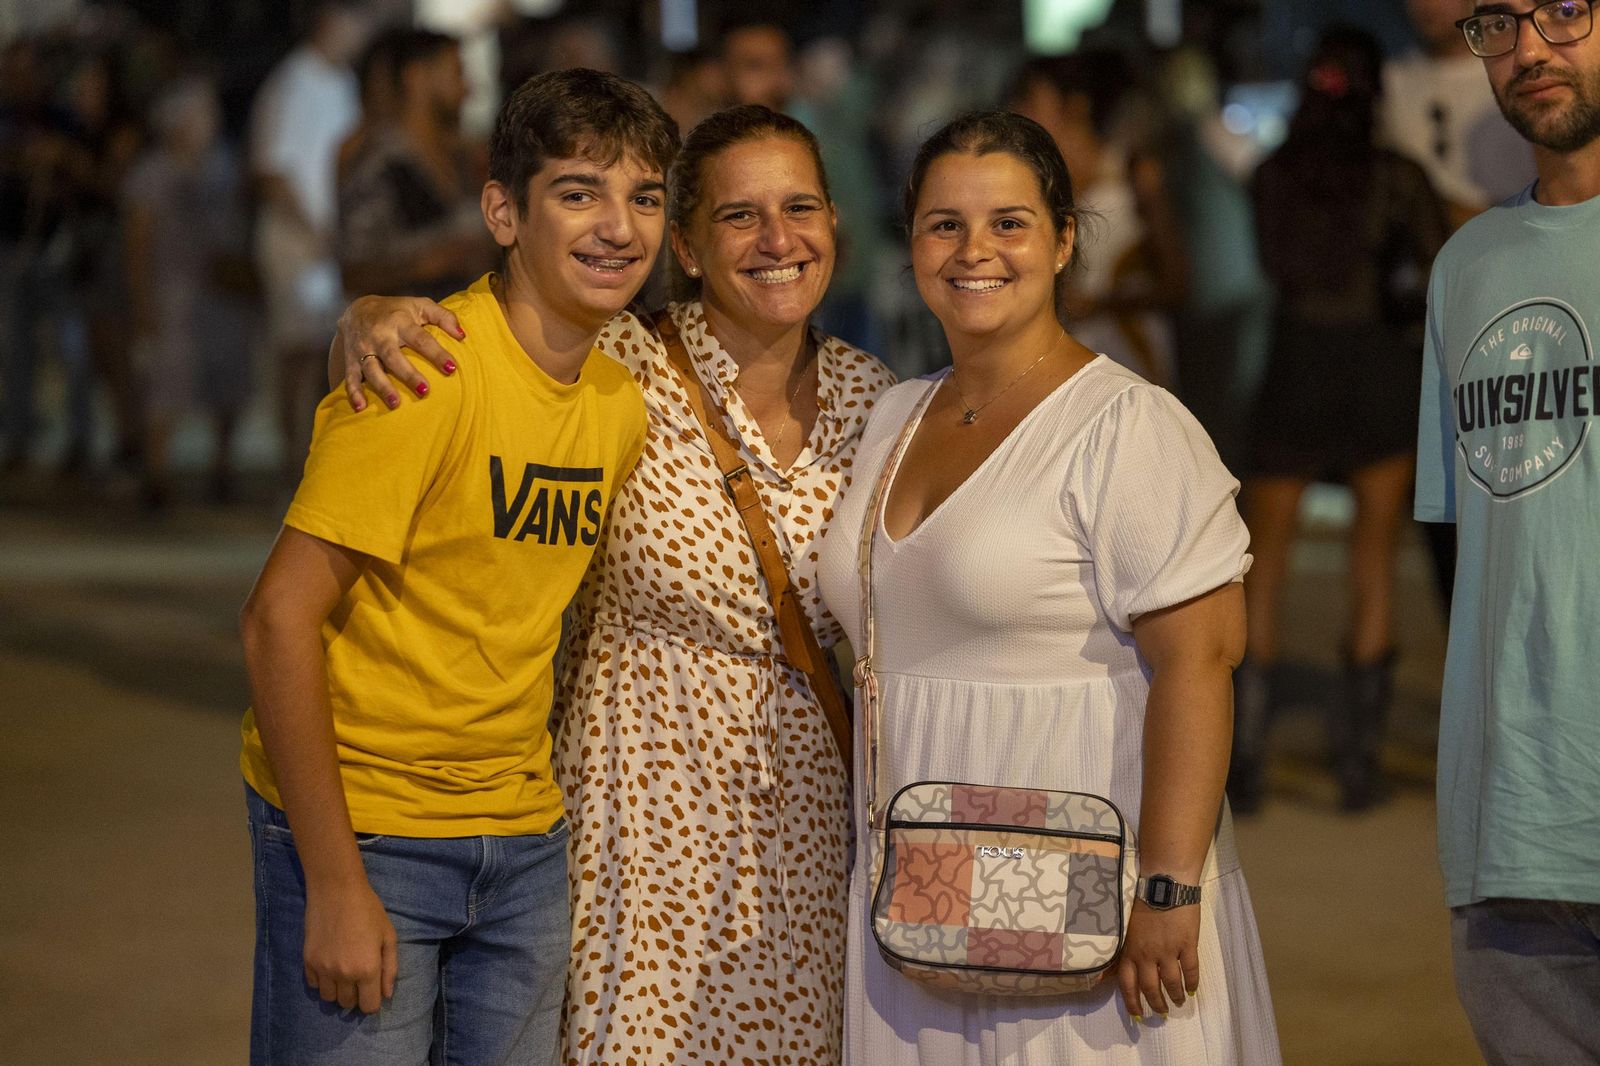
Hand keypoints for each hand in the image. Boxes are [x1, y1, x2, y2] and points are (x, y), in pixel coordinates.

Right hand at [302, 881, 397, 1013]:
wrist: (336, 891)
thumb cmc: (368, 910)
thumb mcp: (388, 936)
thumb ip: (390, 968)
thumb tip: (386, 994)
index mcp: (367, 970)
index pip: (369, 1007)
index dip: (373, 1001)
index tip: (373, 990)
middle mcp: (343, 975)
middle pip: (347, 1004)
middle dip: (356, 996)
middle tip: (360, 977)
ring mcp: (323, 969)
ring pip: (329, 998)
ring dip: (338, 991)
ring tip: (344, 972)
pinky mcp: (307, 961)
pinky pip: (314, 985)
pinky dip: (322, 981)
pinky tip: (329, 965)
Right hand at [335, 295, 462, 411]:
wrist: (356, 308)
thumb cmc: (397, 311)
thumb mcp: (420, 305)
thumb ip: (443, 316)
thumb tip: (462, 335)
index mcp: (399, 321)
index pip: (420, 339)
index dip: (436, 353)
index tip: (451, 368)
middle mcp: (380, 335)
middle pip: (393, 356)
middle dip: (408, 374)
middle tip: (425, 391)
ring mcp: (363, 348)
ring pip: (372, 369)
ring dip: (382, 387)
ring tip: (395, 404)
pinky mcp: (351, 359)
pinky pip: (351, 376)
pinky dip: (353, 392)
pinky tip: (360, 407)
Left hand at [1106, 900, 1200, 1019]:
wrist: (1164, 883)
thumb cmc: (1141, 900)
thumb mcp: (1125, 927)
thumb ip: (1123, 949)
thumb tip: (1110, 971)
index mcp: (1130, 950)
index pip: (1128, 984)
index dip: (1133, 1003)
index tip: (1137, 1016)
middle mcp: (1148, 955)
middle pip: (1151, 988)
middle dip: (1156, 1004)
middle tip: (1161, 1012)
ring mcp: (1169, 951)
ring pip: (1172, 982)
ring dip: (1175, 996)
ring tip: (1178, 1002)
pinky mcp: (1187, 945)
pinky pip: (1191, 970)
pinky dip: (1192, 982)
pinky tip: (1192, 989)